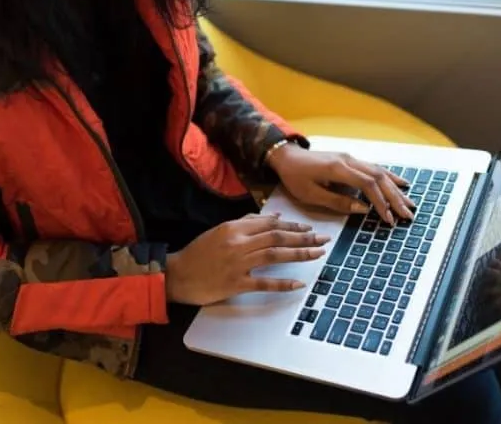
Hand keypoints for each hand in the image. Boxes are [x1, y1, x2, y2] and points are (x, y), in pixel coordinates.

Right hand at [165, 214, 329, 305]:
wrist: (177, 275)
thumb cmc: (198, 253)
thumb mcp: (220, 231)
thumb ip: (247, 222)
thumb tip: (274, 217)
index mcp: (234, 228)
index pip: (270, 224)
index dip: (292, 227)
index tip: (309, 229)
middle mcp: (237, 243)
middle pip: (277, 237)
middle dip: (303, 238)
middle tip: (323, 239)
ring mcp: (237, 264)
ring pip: (274, 255)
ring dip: (299, 254)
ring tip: (318, 254)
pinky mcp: (235, 284)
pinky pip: (263, 283)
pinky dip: (282, 283)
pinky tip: (298, 283)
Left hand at [267, 143, 414, 223]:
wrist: (287, 157)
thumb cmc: (295, 177)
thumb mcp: (310, 194)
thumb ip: (337, 202)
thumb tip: (363, 209)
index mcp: (338, 169)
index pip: (367, 184)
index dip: (380, 202)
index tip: (388, 218)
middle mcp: (349, 160)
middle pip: (379, 178)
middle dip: (395, 198)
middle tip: (407, 215)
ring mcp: (351, 158)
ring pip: (380, 172)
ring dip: (396, 189)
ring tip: (410, 204)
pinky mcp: (351, 160)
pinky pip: (375, 168)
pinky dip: (390, 177)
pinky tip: (402, 184)